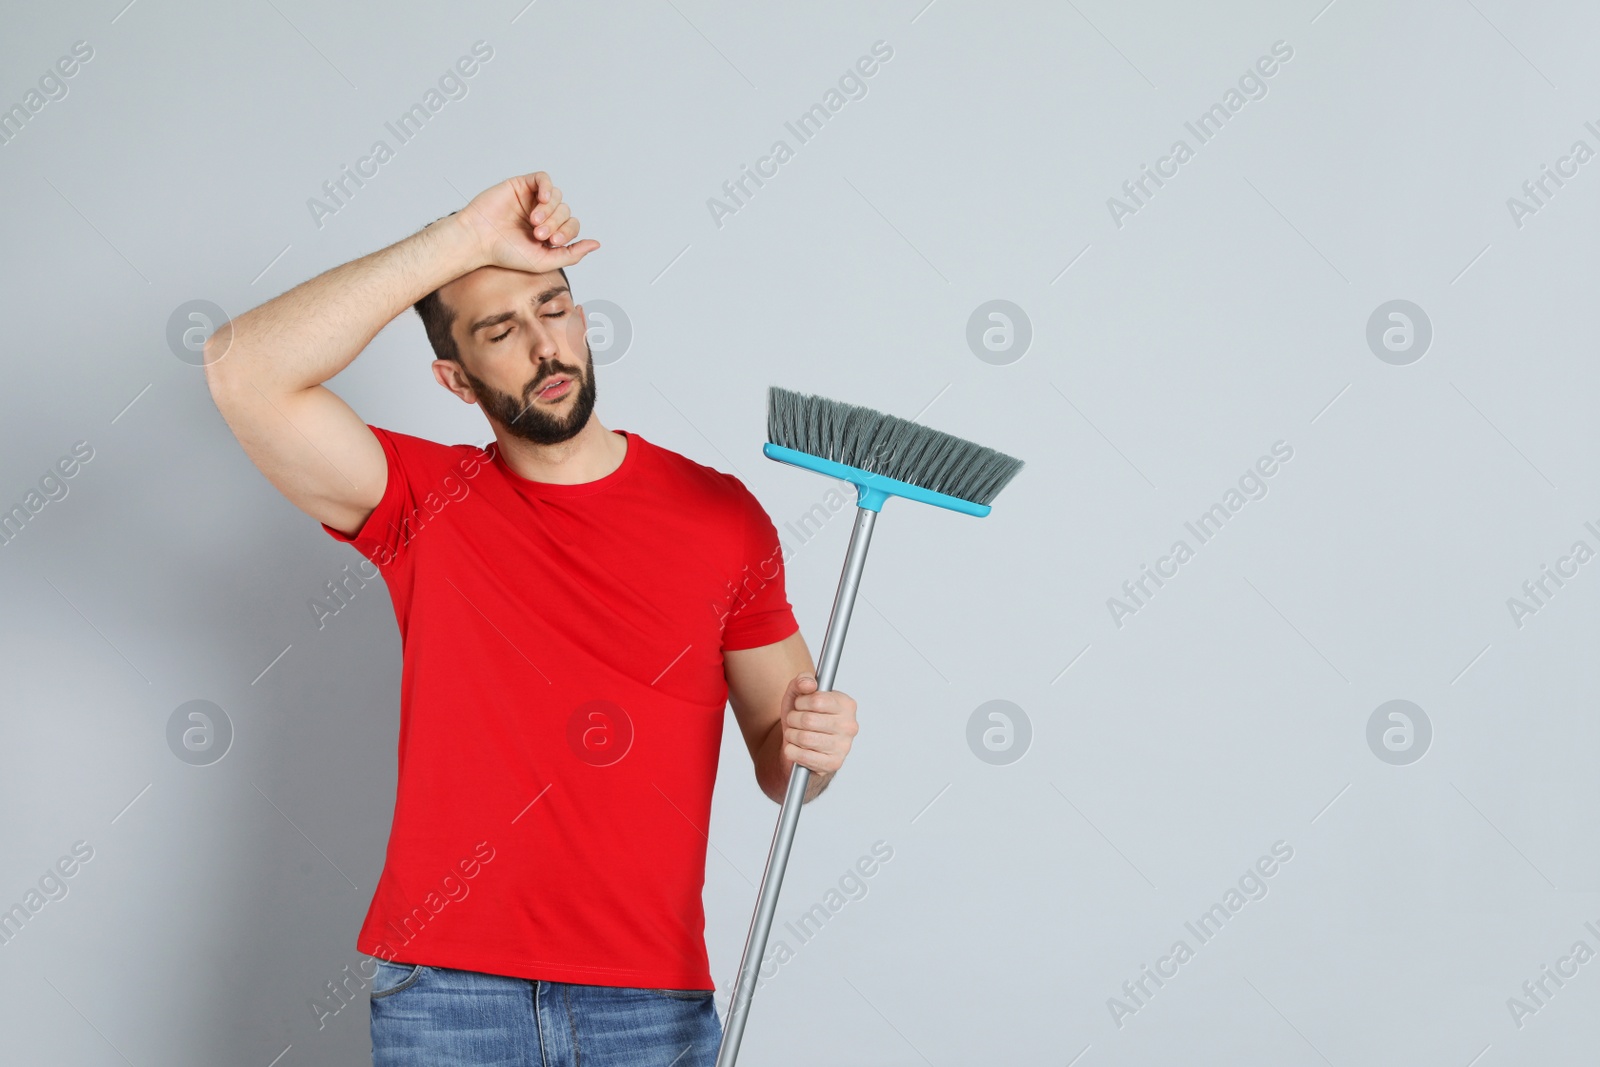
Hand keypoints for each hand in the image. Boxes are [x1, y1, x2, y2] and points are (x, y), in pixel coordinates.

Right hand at [455, 171, 599, 273]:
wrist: (478, 240)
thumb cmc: (506, 253)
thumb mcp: (544, 261)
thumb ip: (572, 254)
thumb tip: (596, 244)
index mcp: (549, 233)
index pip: (572, 226)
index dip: (567, 233)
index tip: (551, 243)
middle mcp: (543, 215)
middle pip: (565, 211)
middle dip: (556, 224)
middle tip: (539, 234)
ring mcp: (532, 200)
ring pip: (557, 197)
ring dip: (550, 210)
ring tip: (534, 222)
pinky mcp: (521, 185)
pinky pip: (543, 178)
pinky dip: (547, 188)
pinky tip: (541, 199)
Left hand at [779, 673, 857, 777]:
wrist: (804, 745)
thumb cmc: (804, 716)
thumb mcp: (799, 694)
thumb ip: (802, 681)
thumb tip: (809, 684)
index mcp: (846, 705)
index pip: (817, 700)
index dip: (801, 702)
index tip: (800, 704)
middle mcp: (849, 726)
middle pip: (808, 720)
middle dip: (793, 719)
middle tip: (794, 720)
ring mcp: (843, 746)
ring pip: (804, 738)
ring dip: (791, 735)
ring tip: (794, 733)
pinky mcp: (833, 764)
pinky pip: (803, 756)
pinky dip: (792, 751)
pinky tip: (796, 748)